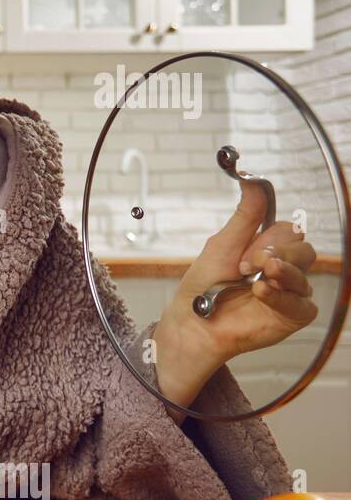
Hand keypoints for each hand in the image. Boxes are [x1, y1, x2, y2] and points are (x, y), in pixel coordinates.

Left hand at [152, 179, 317, 406]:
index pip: (291, 231)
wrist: (194, 321)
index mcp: (270, 249)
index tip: (243, 253)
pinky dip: (281, 296)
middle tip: (245, 266)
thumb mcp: (223, 243)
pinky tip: (261, 293)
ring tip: (254, 279)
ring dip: (279, 273)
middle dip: (275, 254)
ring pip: (305, 274)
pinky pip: (303, 302)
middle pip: (304, 250)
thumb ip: (245, 215)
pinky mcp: (293, 315)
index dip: (270, 239)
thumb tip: (251, 178)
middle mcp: (284, 268)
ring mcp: (291, 292)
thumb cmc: (205, 284)